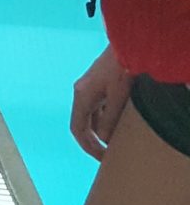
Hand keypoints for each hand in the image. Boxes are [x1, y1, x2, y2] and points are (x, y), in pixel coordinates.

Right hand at [70, 46, 133, 160]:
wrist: (128, 45)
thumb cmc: (122, 69)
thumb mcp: (118, 97)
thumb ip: (110, 119)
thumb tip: (105, 139)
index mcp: (82, 97)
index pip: (77, 129)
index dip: (87, 146)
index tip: (102, 158)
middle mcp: (82, 93)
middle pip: (83, 125)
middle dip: (94, 142)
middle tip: (109, 156)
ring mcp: (90, 89)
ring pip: (92, 117)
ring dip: (102, 131)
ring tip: (117, 142)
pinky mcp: (99, 85)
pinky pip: (99, 108)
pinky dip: (106, 120)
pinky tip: (120, 124)